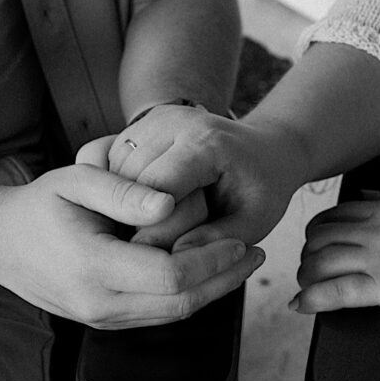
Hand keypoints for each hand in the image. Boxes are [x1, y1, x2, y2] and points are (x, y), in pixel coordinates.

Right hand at [0, 137, 263, 328]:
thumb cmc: (38, 204)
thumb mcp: (75, 181)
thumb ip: (123, 190)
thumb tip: (171, 203)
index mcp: (93, 268)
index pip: (170, 276)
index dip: (212, 260)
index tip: (242, 239)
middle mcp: (98, 304)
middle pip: (180, 305)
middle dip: (224, 280)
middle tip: (257, 254)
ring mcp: (100, 319)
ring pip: (172, 316)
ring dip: (211, 291)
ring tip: (242, 261)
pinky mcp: (104, 321)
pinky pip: (156, 315)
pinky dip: (188, 295)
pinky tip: (208, 269)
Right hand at [96, 105, 308, 248]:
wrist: (265, 150)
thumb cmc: (263, 187)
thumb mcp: (255, 219)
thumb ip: (217, 239)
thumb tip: (175, 260)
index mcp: (205, 141)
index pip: (158, 190)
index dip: (156, 231)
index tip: (163, 259)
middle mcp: (172, 120)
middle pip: (130, 181)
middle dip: (139, 220)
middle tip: (162, 246)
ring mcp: (151, 119)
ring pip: (115, 173)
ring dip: (127, 208)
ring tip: (154, 230)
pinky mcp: (139, 126)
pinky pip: (114, 167)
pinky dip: (124, 195)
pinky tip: (143, 213)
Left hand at [293, 191, 379, 318]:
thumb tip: (371, 195)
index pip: (337, 214)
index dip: (319, 230)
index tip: (317, 244)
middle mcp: (379, 228)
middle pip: (320, 235)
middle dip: (307, 252)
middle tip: (309, 269)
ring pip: (321, 260)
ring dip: (305, 275)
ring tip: (304, 288)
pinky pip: (337, 291)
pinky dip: (312, 298)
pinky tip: (300, 305)